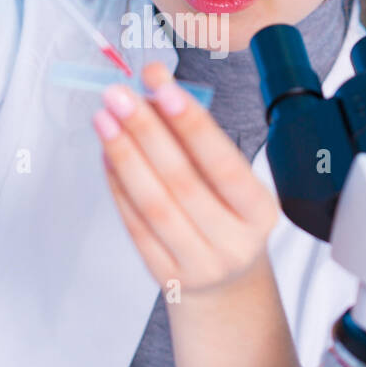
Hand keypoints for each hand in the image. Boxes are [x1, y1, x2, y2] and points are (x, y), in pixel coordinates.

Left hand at [92, 62, 280, 295]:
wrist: (226, 279)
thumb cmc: (226, 213)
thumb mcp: (230, 179)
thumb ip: (196, 140)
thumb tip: (153, 92)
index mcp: (260, 211)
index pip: (224, 163)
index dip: (191, 124)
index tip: (161, 87)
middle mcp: (235, 242)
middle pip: (182, 181)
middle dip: (145, 131)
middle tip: (118, 95)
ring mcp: (201, 265)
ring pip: (154, 206)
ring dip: (124, 157)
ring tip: (104, 120)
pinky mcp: (167, 277)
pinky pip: (136, 228)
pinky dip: (118, 188)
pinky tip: (107, 156)